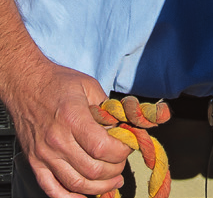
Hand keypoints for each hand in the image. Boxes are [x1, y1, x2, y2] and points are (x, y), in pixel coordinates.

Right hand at [6, 59, 131, 197]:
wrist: (26, 85)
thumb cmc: (58, 83)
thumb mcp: (89, 86)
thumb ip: (107, 109)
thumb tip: (122, 128)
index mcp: (73, 118)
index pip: (103, 148)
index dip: (121, 152)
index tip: (128, 146)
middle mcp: (57, 140)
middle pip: (93, 170)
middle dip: (115, 169)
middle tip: (122, 162)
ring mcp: (44, 155)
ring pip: (76, 184)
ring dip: (99, 187)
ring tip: (113, 181)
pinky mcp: (35, 163)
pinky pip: (53, 189)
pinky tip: (86, 196)